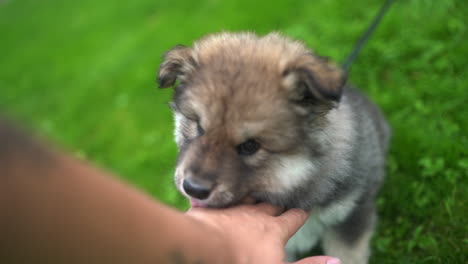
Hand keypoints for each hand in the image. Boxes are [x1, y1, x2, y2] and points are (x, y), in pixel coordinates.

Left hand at [186, 203, 340, 263]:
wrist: (205, 249)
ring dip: (254, 194)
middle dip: (280, 200)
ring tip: (257, 188)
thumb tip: (337, 261)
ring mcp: (233, 210)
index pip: (294, 218)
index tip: (305, 207)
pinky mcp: (212, 210)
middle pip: (272, 204)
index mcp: (274, 231)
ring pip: (248, 197)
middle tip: (284, 194)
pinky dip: (226, 196)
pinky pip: (222, 198)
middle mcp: (256, 215)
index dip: (300, 213)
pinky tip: (222, 193)